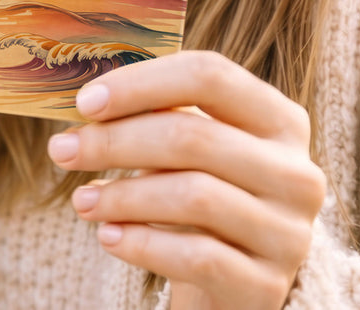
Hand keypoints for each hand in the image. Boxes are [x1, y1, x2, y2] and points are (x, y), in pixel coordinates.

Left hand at [46, 50, 325, 309]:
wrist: (235, 282)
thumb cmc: (202, 193)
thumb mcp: (194, 147)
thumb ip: (158, 114)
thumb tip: (88, 98)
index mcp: (280, 118)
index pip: (210, 75)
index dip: (141, 83)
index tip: (86, 102)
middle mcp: (296, 171)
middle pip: (194, 135)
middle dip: (116, 141)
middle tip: (63, 150)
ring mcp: (288, 231)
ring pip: (194, 196)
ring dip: (123, 195)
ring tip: (82, 199)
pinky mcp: (267, 284)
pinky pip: (197, 257)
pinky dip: (143, 244)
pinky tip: (108, 237)